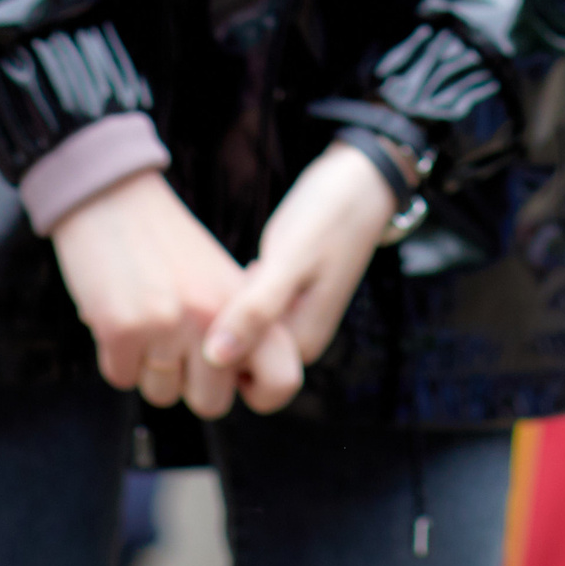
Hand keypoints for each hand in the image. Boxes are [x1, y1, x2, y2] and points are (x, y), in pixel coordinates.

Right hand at [51, 171, 252, 419]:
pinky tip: (118, 313)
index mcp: (246, 304)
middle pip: (212, 403)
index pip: (283, 379)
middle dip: (189, 381)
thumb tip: (245, 381)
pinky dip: (115, 356)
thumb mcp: (218, 278)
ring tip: (146, 316)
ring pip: (162, 395)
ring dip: (149, 367)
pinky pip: (121, 378)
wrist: (111, 198)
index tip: (232, 372)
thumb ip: (239, 327)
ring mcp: (170, 325)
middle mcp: (215, 318)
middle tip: (173, 337)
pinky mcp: (123, 329)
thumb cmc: (164, 244)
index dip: (259, 389)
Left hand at [203, 142, 398, 413]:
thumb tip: (215, 359)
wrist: (361, 179)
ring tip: (211, 280)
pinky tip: (229, 271)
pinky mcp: (290, 293)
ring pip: (245, 337)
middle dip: (219, 338)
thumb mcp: (289, 260)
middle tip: (203, 296)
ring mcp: (296, 315)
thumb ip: (255, 311)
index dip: (219, 365)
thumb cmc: (328, 215)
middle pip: (245, 365)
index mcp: (304, 341)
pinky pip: (252, 312)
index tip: (202, 322)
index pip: (249, 387)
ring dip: (225, 316)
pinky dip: (236, 298)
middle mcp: (301, 337)